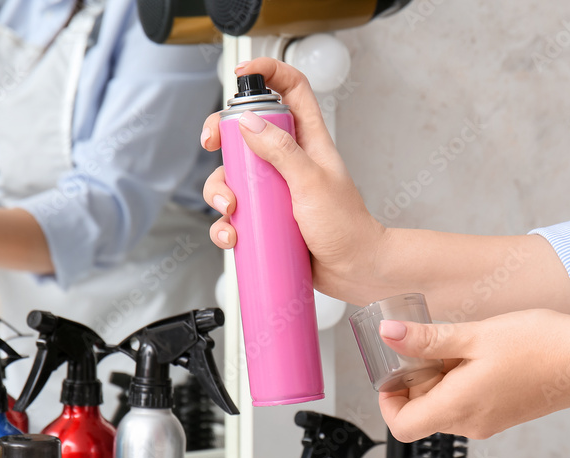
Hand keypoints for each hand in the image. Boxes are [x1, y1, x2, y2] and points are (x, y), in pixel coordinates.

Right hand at [201, 58, 387, 301]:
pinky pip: (237, 215)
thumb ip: (281, 150)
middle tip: (212, 144)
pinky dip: (226, 225)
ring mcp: (276, 191)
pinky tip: (232, 237)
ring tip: (231, 210)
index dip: (268, 72)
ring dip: (220, 191)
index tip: (241, 74)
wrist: (357, 272)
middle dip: (223, 136)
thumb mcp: (312, 182)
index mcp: (308, 141)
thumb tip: (248, 123)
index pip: (291, 90)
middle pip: (247, 131)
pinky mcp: (267, 220)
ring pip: (234, 177)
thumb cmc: (347, 227)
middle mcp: (289, 162)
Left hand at [376, 310, 569, 440]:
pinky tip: (483, 354)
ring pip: (446, 406)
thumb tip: (389, 336)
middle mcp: (472, 424)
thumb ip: (427, 340)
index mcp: (459, 408)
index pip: (402, 426)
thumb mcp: (475, 334)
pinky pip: (469, 404)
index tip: (392, 372)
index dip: (388, 400)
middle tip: (434, 345)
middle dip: (418, 381)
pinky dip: (464, 382)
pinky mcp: (505, 414)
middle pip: (423, 413)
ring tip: (465, 346)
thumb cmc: (543, 346)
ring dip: (443, 379)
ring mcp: (491, 422)